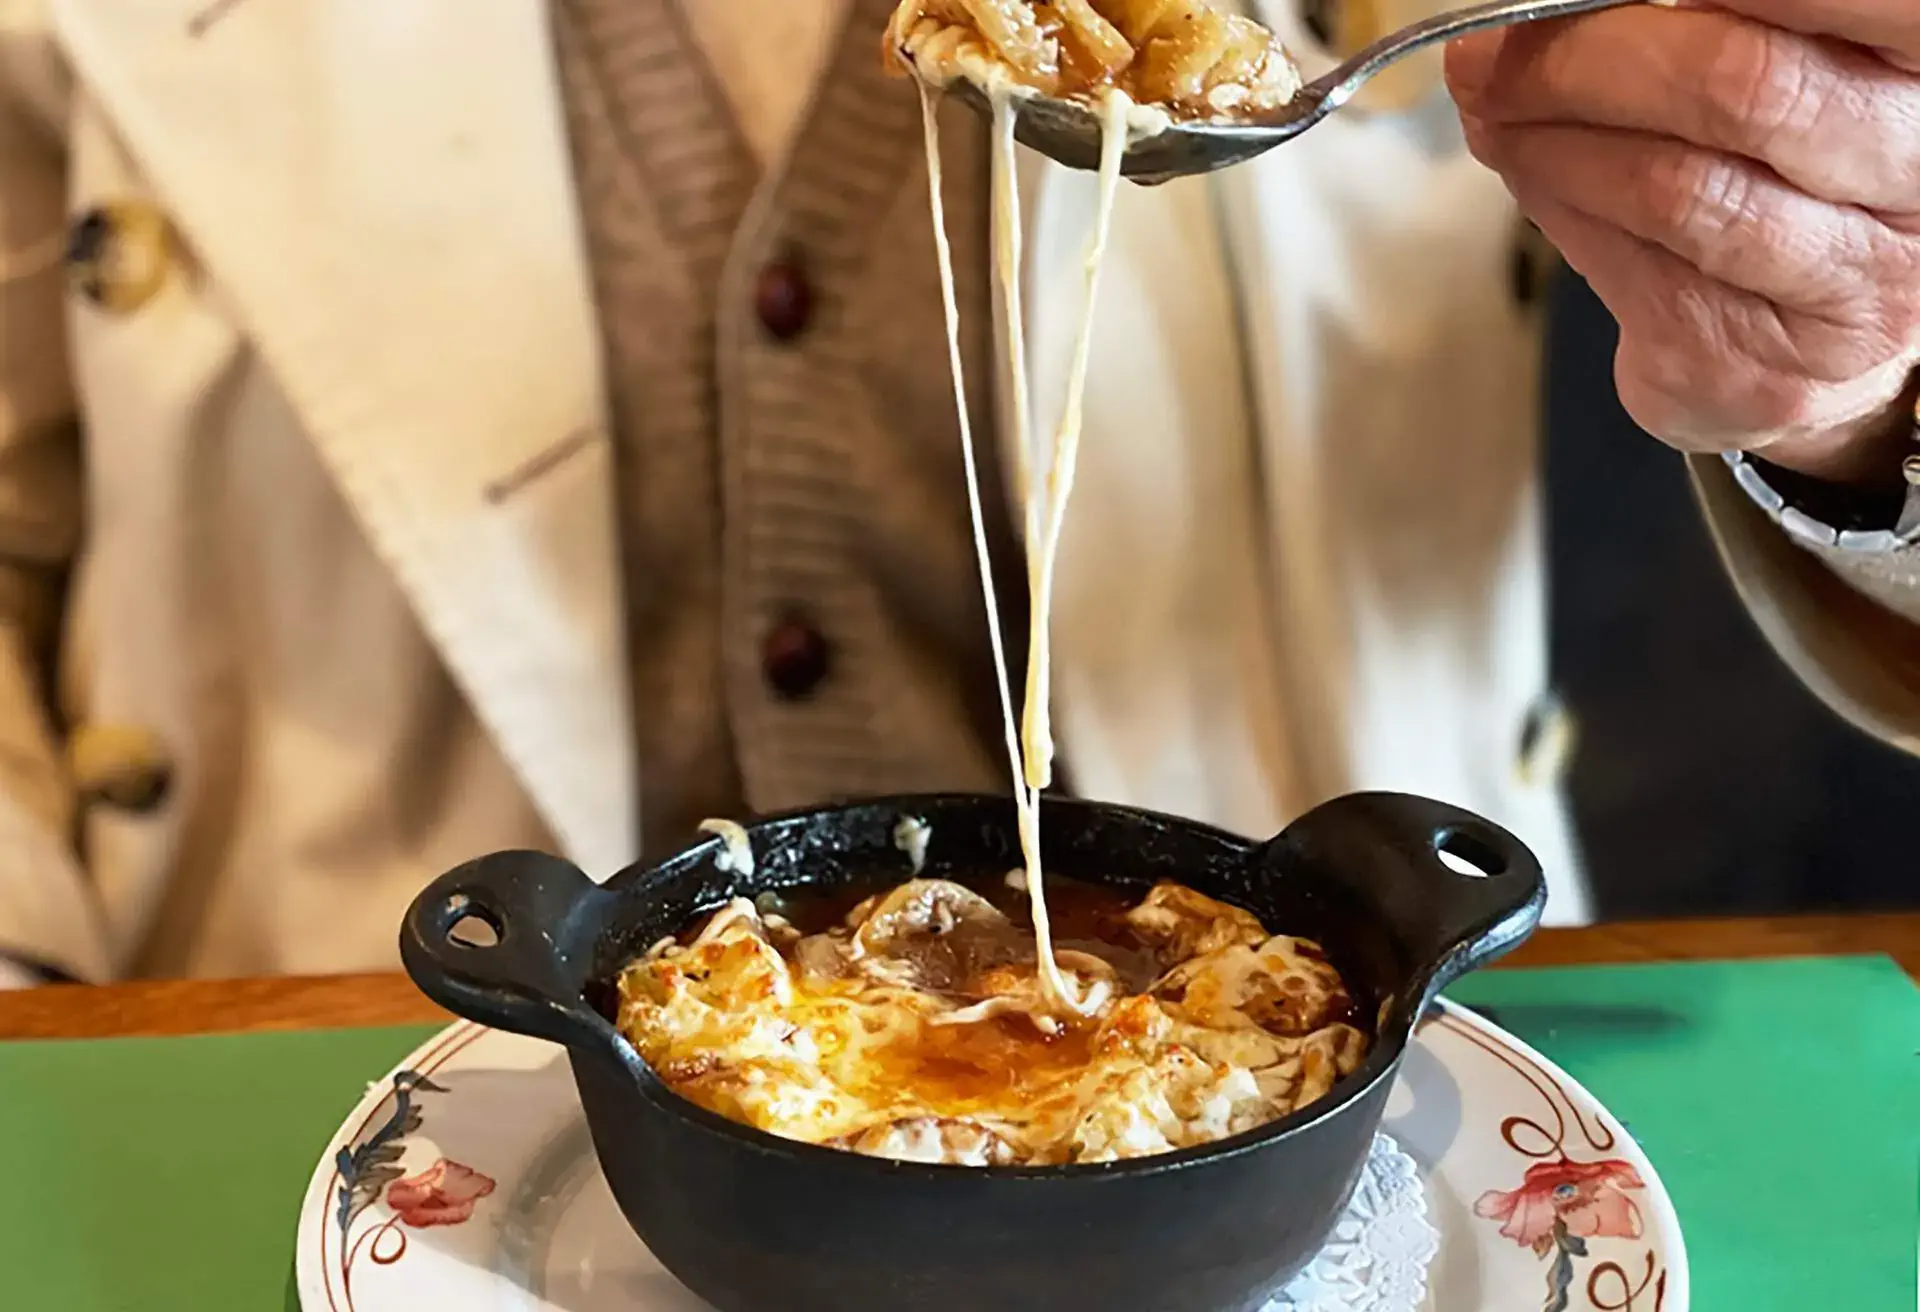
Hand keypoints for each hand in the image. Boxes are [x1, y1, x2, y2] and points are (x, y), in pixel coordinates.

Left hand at [1446, 0, 1919, 483]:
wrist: (1809, 350)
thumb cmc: (1790, 176)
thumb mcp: (1786, 73)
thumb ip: (1700, 28)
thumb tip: (1546, 9)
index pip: (1867, 3)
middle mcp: (1918, 182)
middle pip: (1738, 87)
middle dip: (1585, 60)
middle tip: (1494, 54)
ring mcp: (1850, 286)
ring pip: (1672, 188)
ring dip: (1549, 143)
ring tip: (1494, 113)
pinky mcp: (1761, 367)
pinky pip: (1629, 269)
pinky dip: (1557, 206)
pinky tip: (1529, 172)